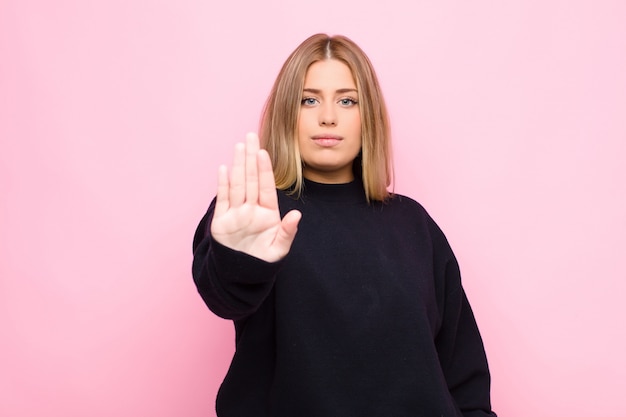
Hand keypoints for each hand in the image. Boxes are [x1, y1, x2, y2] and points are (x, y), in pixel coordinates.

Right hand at [210, 133, 301, 262]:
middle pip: (251, 179)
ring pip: (237, 184)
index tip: (263, 152)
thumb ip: (287, 232)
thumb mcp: (279, 249)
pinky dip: (222, 184)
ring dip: (238, 165)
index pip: (266, 186)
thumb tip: (297, 215)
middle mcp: (251, 209)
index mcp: (267, 213)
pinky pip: (223, 199)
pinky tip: (224, 168)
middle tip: (250, 136)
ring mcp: (236, 213)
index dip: (265, 169)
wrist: (242, 276)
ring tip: (239, 146)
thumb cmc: (263, 262)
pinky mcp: (222, 221)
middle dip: (250, 157)